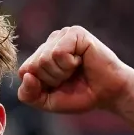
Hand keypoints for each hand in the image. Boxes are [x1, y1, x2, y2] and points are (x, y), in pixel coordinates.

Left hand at [16, 26, 133, 113]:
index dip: (41, 85)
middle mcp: (50, 42)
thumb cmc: (82, 94)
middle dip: (52, 79)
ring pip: (45, 59)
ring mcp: (62, 35)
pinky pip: (58, 53)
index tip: (59, 86)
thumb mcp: (48, 101)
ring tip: (77, 70)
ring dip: (62, 72)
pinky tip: (81, 61)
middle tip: (71, 78)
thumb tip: (26, 75)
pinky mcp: (75, 33)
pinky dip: (69, 64)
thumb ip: (29, 95)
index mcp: (41, 55)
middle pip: (34, 65)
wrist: (110, 94)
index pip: (24, 70)